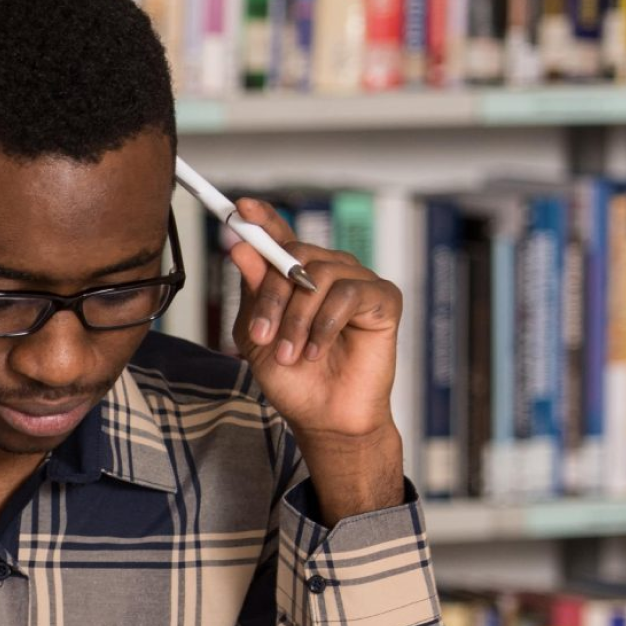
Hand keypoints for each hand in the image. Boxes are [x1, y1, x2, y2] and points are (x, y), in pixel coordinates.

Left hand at [228, 199, 401, 443]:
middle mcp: (329, 271)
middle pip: (295, 254)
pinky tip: (317, 351)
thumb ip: (253, 293)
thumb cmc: (294, 380)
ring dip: (297, 319)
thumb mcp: (259, 335)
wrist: (325, 418)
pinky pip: (348, 294)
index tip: (241, 208)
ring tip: (291, 354)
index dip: (263, 219)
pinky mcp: (384, 300)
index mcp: (298, 276)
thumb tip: (241, 247)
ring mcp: (358, 282)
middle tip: (262, 334)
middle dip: (272, 295)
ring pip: (319, 275)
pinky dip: (325, 325)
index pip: (281, 236)